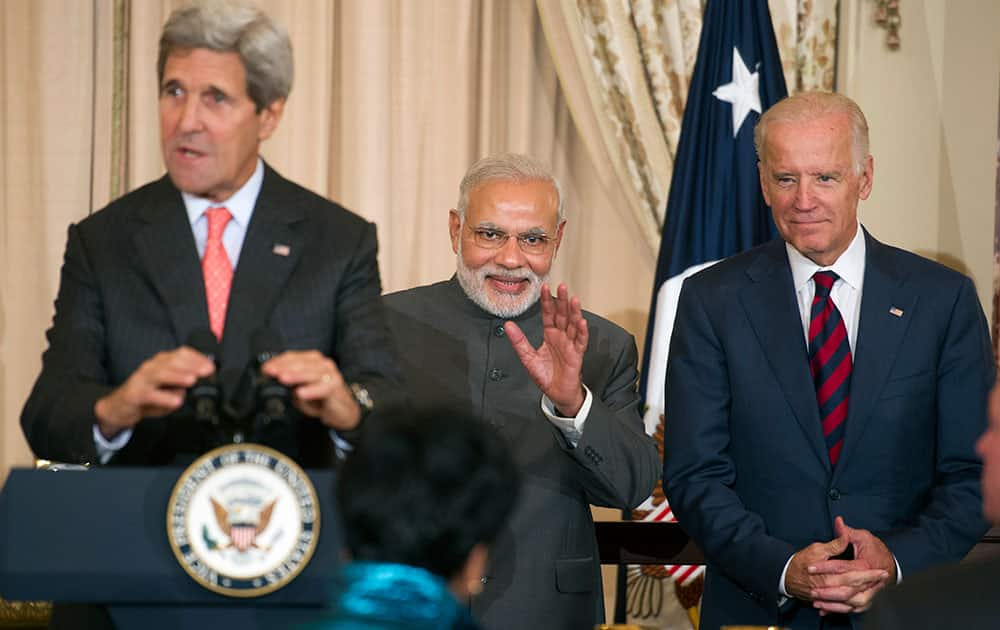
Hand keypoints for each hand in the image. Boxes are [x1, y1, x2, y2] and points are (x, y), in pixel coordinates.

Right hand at [94, 346, 214, 438]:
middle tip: (207, 372)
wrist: (120, 407)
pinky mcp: (134, 393)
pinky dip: (164, 397)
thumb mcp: (169, 389)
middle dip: (192, 365)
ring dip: (178, 376)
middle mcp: (152, 366)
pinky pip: (150, 394)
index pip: (182, 353)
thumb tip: (199, 385)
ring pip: (161, 373)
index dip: (198, 358)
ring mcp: (142, 378)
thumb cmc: (148, 396)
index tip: (212, 367)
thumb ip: (183, 385)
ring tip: (192, 380)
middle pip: (173, 361)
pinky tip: (176, 400)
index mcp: (162, 362)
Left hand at [260, 350, 360, 430]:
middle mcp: (322, 364)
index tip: (264, 369)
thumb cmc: (320, 398)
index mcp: (312, 360)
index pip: (292, 357)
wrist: (342, 411)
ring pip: (310, 373)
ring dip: (295, 375)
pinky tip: (300, 393)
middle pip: (300, 363)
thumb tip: (272, 383)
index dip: (277, 362)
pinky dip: (311, 390)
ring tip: (283, 379)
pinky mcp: (335, 387)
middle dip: (283, 367)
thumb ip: (289, 384)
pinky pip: (322, 388)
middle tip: (271, 372)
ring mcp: (330, 374)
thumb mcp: (300, 390)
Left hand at [505, 283, 588, 415]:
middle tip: (562, 286)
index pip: (548, 315)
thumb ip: (519, 341)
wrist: (556, 393)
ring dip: (574, 312)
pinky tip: (581, 322)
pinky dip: (581, 332)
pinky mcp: (577, 355)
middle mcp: (561, 337)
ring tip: (574, 299)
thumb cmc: (546, 375)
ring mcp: (570, 345)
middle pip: (562, 315)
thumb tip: (508, 325)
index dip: (546, 302)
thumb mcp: (528, 357)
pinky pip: (580, 341)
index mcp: (550, 335)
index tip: (543, 288)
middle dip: (562, 301)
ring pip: (573, 325)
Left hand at [807, 516, 895, 613]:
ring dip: (832, 604)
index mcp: (866, 565)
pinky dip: (837, 610)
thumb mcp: (862, 537)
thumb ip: (847, 533)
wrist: (889, 564)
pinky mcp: (866, 600)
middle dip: (827, 591)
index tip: (809, 567)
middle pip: (846, 590)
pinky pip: (851, 608)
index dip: (824, 567)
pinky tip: (823, 610)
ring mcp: (870, 593)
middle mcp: (870, 582)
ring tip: (815, 601)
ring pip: (849, 602)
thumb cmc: (874, 549)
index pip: (842, 567)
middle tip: (811, 590)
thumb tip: (838, 521)